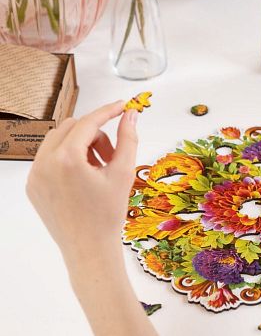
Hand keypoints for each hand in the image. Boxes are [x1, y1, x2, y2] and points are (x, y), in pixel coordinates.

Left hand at [27, 102, 157, 335]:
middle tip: (112, 155)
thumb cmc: (109, 213)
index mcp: (67, 158)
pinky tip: (84, 178)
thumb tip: (131, 114)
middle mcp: (44, 163)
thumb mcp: (123, 172)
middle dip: (95, 134)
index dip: (108, 111)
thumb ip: (128, 138)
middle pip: (72, 127)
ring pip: (59, 140)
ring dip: (81, 144)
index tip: (123, 106)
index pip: (89, 122)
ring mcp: (35, 175)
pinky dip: (68, 158)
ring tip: (99, 168)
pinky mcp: (33, 186)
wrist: (89, 250)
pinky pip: (50, 158)